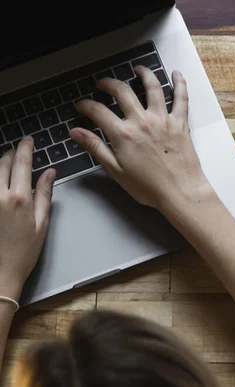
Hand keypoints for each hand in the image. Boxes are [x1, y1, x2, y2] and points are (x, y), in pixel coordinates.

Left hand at [0, 138, 54, 298]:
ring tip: (7, 162)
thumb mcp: (42, 222)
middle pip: (2, 163)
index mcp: (19, 198)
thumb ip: (44, 194)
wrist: (0, 272)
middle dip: (11, 153)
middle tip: (18, 150)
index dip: (25, 147)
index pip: (22, 163)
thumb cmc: (24, 251)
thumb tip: (50, 172)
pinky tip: (1, 180)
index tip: (28, 140)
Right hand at [70, 67, 214, 210]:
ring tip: (137, 68)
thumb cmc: (149, 187)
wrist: (180, 192)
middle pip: (122, 91)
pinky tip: (176, 74)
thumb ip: (96, 148)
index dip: (85, 105)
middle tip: (103, 84)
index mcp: (123, 134)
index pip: (98, 111)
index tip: (81, 105)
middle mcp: (142, 121)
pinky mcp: (181, 123)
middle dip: (109, 83)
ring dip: (144, 74)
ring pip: (152, 87)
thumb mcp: (116, 170)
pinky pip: (181, 98)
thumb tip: (76, 132)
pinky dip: (180, 84)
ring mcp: (163, 120)